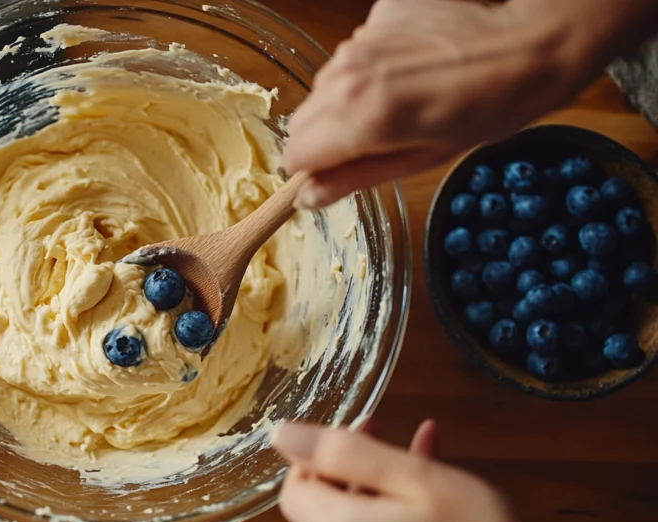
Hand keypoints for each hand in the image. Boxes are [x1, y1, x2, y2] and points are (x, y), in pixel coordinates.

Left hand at [275, 419, 552, 521]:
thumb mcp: (409, 476)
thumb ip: (341, 452)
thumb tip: (281, 432)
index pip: (293, 487)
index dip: (316, 454)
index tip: (352, 430)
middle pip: (322, 496)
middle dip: (350, 458)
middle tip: (381, 428)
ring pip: (355, 504)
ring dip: (379, 470)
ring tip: (415, 442)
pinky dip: (395, 494)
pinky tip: (427, 460)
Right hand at [284, 0, 657, 209]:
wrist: (532, 43)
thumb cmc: (489, 109)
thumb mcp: (421, 160)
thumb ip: (354, 178)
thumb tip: (308, 197)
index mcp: (360, 116)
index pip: (295, 153)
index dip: (312, 170)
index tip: (335, 174)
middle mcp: (349, 73)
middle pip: (303, 119)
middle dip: (327, 137)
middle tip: (374, 141)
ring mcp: (361, 39)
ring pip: (326, 86)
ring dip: (349, 101)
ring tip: (400, 101)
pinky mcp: (376, 15)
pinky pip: (354, 54)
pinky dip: (372, 67)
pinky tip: (411, 70)